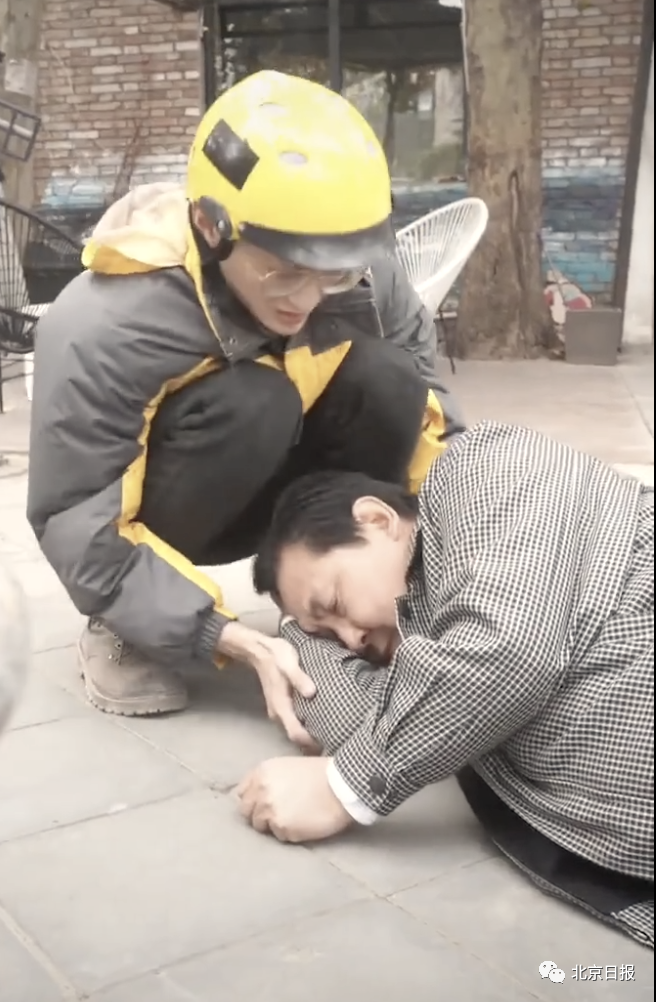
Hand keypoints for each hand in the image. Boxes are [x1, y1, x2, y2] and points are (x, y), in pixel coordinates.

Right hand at [218, 622, 318, 750]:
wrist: (259, 650)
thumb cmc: (276, 657)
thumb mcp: (289, 664)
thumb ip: (300, 678)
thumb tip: (312, 693)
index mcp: (281, 707)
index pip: (295, 734)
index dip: (311, 742)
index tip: (330, 742)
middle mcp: (278, 714)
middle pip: (295, 737)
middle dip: (312, 743)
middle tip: (335, 741)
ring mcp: (278, 711)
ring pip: (293, 731)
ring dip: (309, 735)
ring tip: (330, 733)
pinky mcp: (281, 706)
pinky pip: (293, 722)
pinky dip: (305, 726)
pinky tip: (319, 721)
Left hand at [236, 756, 352, 842]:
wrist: (341, 785)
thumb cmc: (319, 773)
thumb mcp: (287, 766)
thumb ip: (268, 780)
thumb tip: (257, 797)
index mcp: (261, 772)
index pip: (242, 793)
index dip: (253, 800)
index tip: (263, 804)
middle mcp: (260, 791)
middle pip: (246, 812)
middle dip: (259, 815)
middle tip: (279, 814)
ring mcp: (269, 810)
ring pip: (261, 826)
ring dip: (274, 825)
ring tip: (294, 817)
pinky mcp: (282, 828)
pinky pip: (279, 836)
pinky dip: (289, 833)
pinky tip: (303, 823)